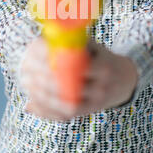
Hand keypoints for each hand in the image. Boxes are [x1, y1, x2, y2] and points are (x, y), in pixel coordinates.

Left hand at [20, 37, 137, 120]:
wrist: (125, 80)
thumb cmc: (102, 59)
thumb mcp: (95, 47)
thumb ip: (76, 43)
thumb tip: (49, 37)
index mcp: (104, 68)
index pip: (81, 69)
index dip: (60, 66)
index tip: (42, 61)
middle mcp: (102, 88)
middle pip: (73, 90)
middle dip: (48, 85)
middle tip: (29, 76)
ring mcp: (95, 103)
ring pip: (67, 106)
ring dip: (45, 100)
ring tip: (27, 88)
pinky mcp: (88, 112)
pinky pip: (65, 116)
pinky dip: (47, 112)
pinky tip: (31, 105)